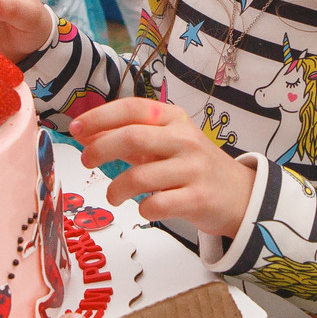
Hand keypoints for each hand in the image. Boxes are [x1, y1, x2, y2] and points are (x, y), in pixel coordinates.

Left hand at [73, 97, 256, 235]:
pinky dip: (142, 209)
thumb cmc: (193, 166)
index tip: (76, 128)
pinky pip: (157, 204)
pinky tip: (144, 208)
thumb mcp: (165, 144)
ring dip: (116, 188)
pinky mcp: (198, 198)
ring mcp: (193, 169)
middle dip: (101, 149)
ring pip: (140, 176)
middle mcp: (185, 139)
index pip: (133, 108)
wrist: (240, 194)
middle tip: (86, 161)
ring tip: (113, 195)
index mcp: (174, 119)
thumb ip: (129, 138)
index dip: (100, 117)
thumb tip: (85, 133)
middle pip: (132, 137)